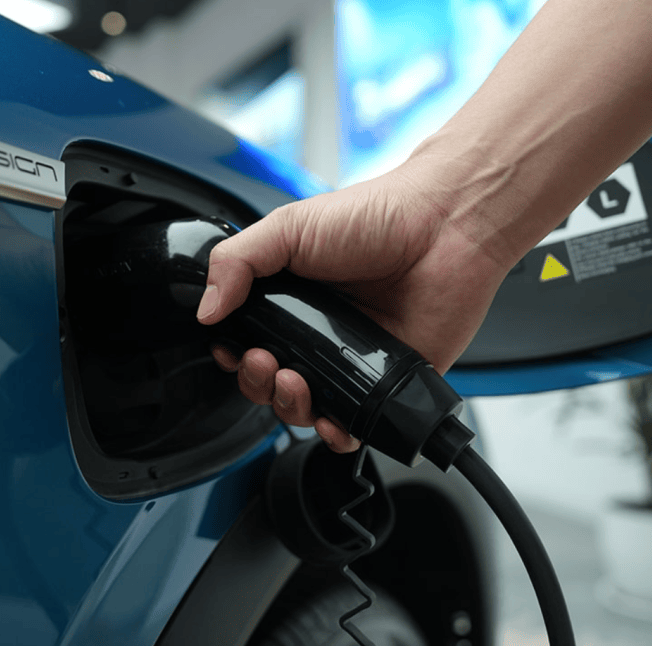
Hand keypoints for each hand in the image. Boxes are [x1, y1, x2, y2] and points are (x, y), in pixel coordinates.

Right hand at [196, 158, 513, 451]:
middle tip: (265, 362)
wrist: (446, 228)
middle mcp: (317, 333)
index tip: (232, 348)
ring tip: (295, 381)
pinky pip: (353, 426)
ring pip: (303, 408)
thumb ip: (237, 261)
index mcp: (290, 298)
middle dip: (256, 382)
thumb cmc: (377, 217)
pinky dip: (336, 434)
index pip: (245, 341)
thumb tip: (205, 309)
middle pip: (268, 381)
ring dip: (288, 406)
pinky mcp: (385, 384)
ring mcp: (351, 361)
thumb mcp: (289, 226)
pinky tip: (331, 419)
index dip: (232, 352)